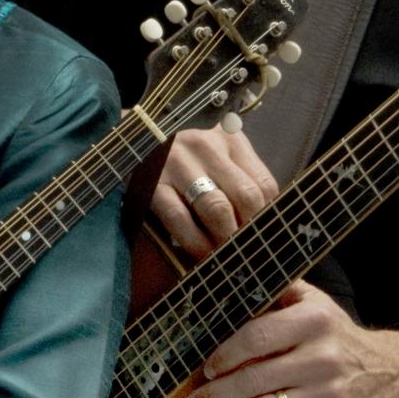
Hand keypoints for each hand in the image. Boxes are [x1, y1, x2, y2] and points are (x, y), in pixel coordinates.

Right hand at [151, 125, 278, 258]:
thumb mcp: (215, 158)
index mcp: (229, 139)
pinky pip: (179, 218)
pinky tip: (199, 255)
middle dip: (249, 232)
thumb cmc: (184, 160)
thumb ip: (239, 182)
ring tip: (225, 258)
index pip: (264, 183)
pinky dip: (194, 242)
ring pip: (216, 208)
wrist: (130, 142)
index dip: (268, 219)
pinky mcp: (152, 183)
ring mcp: (177, 162)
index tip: (265, 241)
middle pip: (245, 195)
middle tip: (247, 254)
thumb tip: (264, 230)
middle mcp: (205, 145)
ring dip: (225, 240)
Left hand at [185, 279, 398, 397]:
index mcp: (313, 321)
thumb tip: (232, 281)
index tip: (206, 366)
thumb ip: (278, 289)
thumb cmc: (336, 334)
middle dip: (216, 393)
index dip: (226, 353)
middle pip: (255, 378)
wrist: (389, 373)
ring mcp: (329, 397)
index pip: (257, 336)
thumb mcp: (314, 301)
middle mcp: (323, 358)